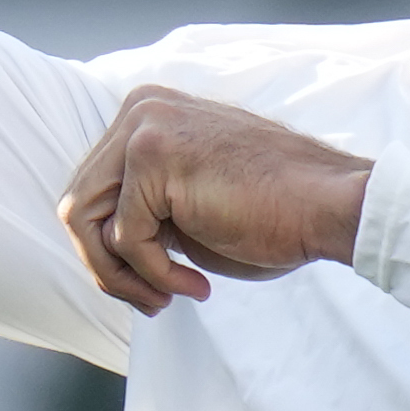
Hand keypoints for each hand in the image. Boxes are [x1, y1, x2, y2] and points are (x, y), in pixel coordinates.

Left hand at [57, 86, 372, 315]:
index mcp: (147, 113)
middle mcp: (138, 108)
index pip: (93, 189)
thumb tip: (93, 243)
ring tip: (167, 297)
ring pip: (86, 220)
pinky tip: (196, 283)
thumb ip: (141, 207)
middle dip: (107, 267)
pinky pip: (126, 238)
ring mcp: (143, 127)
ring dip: (122, 276)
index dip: (111, 250)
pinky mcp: (152, 156)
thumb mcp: (188, 205)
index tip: (152, 284)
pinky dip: (155, 274)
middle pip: (78, 203)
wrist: (330, 207)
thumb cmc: (272, 214)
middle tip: (152, 302)